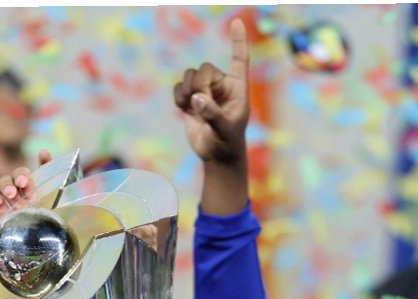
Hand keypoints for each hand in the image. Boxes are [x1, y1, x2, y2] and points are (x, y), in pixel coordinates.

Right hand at [0, 149, 52, 215]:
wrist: (49, 239)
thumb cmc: (51, 214)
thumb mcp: (56, 193)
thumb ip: (49, 171)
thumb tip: (43, 151)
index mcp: (25, 187)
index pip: (19, 175)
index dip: (20, 176)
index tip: (24, 181)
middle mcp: (12, 196)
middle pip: (4, 183)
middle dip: (7, 186)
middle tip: (11, 193)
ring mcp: (2, 208)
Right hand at [172, 18, 248, 165]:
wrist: (216, 156)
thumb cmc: (228, 142)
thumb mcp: (224, 129)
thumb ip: (212, 113)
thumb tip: (197, 98)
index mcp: (237, 87)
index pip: (239, 59)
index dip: (238, 41)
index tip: (237, 22)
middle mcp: (221, 85)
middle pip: (204, 69)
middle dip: (199, 85)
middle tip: (200, 104)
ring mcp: (205, 91)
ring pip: (190, 76)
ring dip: (187, 91)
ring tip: (192, 108)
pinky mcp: (191, 100)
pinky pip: (179, 87)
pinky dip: (178, 97)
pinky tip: (184, 110)